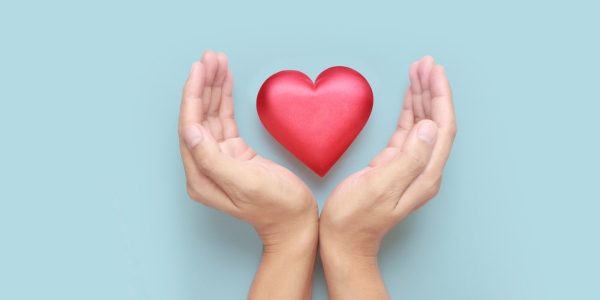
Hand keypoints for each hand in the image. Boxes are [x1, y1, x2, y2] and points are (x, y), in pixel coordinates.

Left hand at [178, 51, 317, 298]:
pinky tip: (226, 81)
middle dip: (204, 85)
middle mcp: (205, 166)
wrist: (296, 223)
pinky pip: (226, 120)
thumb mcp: (245, 183)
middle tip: (210, 57)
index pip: (191, 127)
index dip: (194, 95)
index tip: (200, 69)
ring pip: (212, 115)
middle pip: (199, 117)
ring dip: (214, 88)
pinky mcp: (236, 154)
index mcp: (201, 176)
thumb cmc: (276, 208)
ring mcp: (220, 159)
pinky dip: (226, 99)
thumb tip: (189, 130)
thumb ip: (213, 159)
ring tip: (218, 61)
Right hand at [319, 56, 456, 298]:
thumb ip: (408, 159)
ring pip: (422, 123)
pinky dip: (409, 110)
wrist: (343, 241)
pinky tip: (408, 97)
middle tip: (424, 63)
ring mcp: (409, 167)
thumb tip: (428, 127)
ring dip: (421, 96)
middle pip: (435, 121)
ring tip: (417, 71)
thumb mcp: (380, 188)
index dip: (440, 97)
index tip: (433, 72)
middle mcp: (423, 169)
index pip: (442, 127)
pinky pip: (407, 131)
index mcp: (425, 174)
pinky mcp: (394, 165)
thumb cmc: (355, 219)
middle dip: (432, 89)